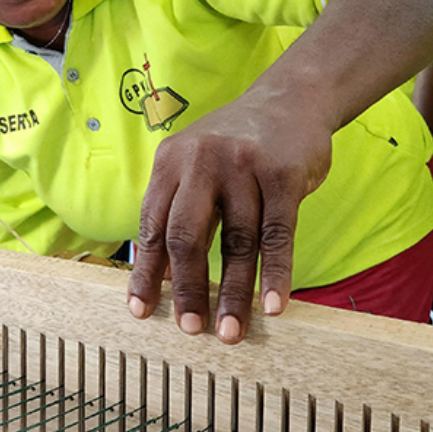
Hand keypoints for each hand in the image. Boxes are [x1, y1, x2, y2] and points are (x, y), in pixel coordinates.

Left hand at [129, 89, 332, 343]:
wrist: (290, 99)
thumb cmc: (235, 146)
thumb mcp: (194, 162)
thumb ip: (176, 208)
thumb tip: (158, 277)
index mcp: (170, 162)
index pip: (152, 226)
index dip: (146, 273)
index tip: (142, 312)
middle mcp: (201, 161)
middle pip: (188, 236)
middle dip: (187, 288)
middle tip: (190, 330)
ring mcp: (244, 166)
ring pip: (236, 242)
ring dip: (233, 293)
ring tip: (231, 332)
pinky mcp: (284, 175)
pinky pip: (277, 234)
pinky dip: (276, 274)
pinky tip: (273, 305)